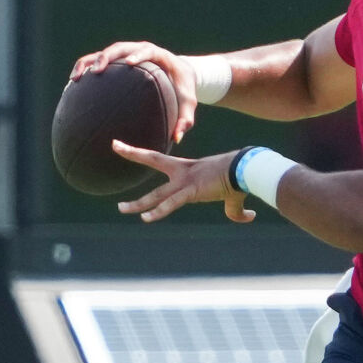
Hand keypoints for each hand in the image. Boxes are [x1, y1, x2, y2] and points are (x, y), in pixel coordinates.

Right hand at [71, 41, 200, 141]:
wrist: (178, 74)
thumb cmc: (183, 89)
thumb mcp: (188, 103)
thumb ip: (186, 119)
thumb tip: (177, 138)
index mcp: (158, 55)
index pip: (147, 50)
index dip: (138, 54)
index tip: (131, 63)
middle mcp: (139, 50)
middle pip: (120, 48)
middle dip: (106, 57)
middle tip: (96, 70)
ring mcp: (126, 54)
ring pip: (103, 53)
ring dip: (88, 63)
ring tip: (76, 78)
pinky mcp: (116, 62)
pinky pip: (97, 61)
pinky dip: (85, 69)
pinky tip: (73, 84)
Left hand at [114, 145, 252, 223]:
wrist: (246, 170)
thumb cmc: (241, 179)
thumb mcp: (233, 196)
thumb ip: (235, 210)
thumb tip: (247, 216)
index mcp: (188, 169)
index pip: (158, 158)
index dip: (140, 152)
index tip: (123, 143)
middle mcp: (183, 172)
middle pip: (152, 159)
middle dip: (132, 153)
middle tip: (115, 145)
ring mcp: (185, 181)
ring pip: (156, 194)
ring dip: (138, 203)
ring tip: (121, 209)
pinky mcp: (191, 191)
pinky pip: (170, 203)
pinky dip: (158, 212)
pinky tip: (146, 218)